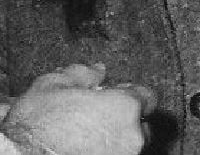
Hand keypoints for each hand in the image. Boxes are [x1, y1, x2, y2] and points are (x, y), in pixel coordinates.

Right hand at [1, 63, 155, 154]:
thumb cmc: (37, 127)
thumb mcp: (51, 87)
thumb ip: (82, 74)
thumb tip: (98, 70)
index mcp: (125, 107)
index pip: (146, 96)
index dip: (129, 95)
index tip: (114, 98)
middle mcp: (132, 134)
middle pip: (139, 123)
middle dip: (123, 119)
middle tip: (97, 119)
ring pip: (129, 144)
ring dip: (114, 139)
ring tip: (86, 137)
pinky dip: (105, 153)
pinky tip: (82, 149)